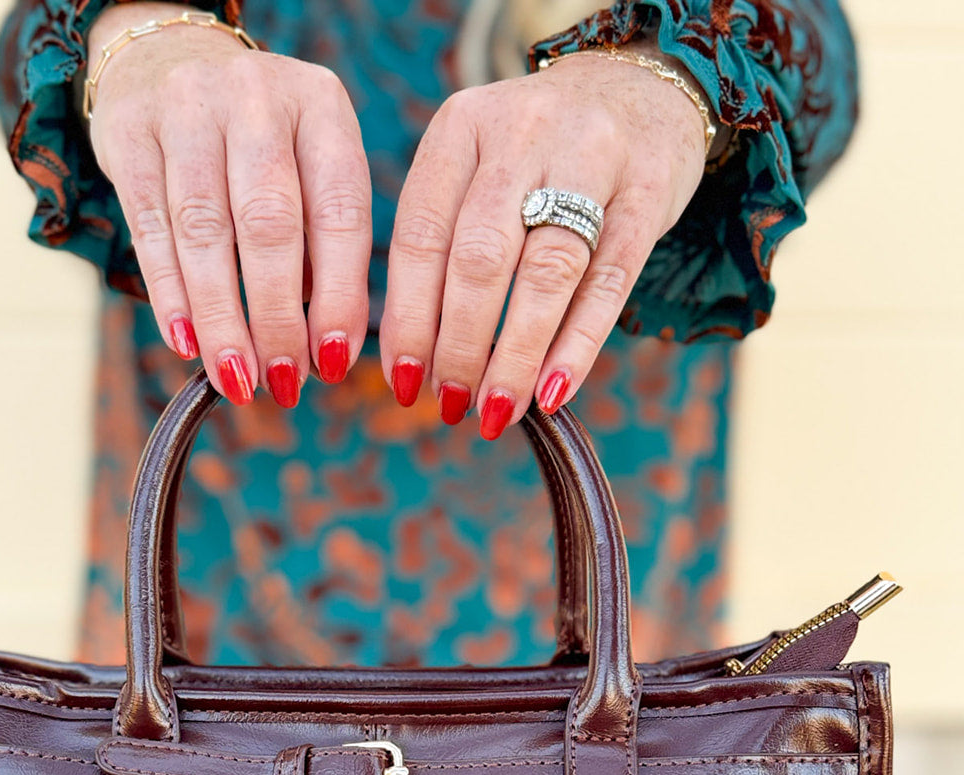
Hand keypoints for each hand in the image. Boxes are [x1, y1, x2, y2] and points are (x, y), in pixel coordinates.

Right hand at [87, 3, 371, 404]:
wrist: (166, 57)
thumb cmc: (255, 142)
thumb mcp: (306, 167)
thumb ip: (320, 246)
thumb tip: (323, 351)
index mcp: (320, 106)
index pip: (339, 211)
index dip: (338, 295)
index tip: (335, 362)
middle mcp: (256, 97)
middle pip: (269, 223)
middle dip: (277, 317)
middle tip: (281, 384)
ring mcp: (187, 108)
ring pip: (205, 231)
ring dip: (221, 318)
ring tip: (235, 378)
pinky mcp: (130, 132)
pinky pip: (150, 228)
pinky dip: (170, 294)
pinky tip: (186, 341)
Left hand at [379, 50, 709, 434]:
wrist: (641, 86)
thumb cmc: (538, 155)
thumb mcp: (478, 168)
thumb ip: (446, 242)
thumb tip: (416, 359)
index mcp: (461, 129)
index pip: (421, 236)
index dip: (410, 319)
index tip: (404, 383)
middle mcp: (521, 134)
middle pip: (480, 258)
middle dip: (461, 345)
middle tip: (453, 405)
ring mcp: (590, 157)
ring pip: (544, 272)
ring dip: (516, 354)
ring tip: (497, 410)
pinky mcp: (647, 190)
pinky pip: (607, 280)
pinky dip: (577, 345)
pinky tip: (553, 393)